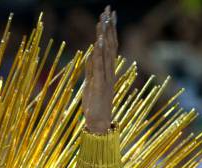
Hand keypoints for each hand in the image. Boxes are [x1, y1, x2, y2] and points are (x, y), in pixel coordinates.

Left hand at [83, 6, 117, 133]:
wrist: (99, 123)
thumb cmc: (94, 105)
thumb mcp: (89, 83)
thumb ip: (91, 69)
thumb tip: (91, 54)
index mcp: (108, 71)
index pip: (111, 46)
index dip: (111, 30)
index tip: (110, 14)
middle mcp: (110, 72)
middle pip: (111, 45)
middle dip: (109, 27)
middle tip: (108, 10)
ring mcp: (106, 78)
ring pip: (107, 53)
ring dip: (105, 36)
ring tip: (103, 21)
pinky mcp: (99, 85)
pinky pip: (100, 66)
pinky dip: (100, 54)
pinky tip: (99, 43)